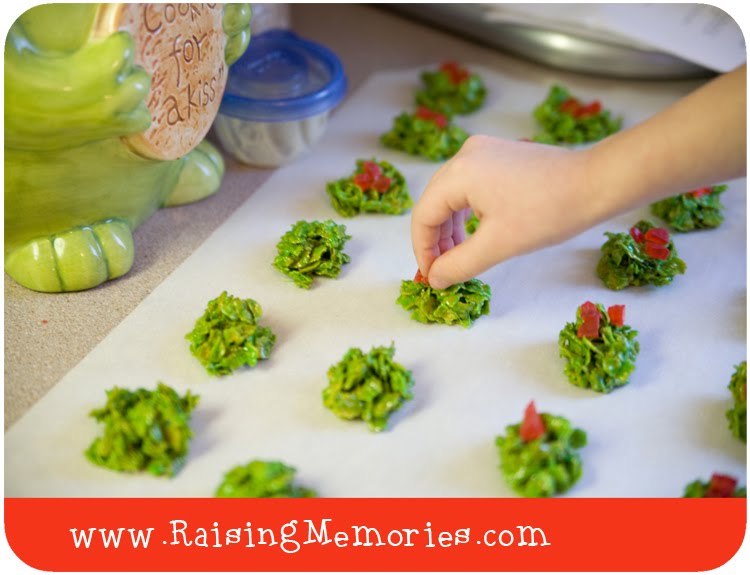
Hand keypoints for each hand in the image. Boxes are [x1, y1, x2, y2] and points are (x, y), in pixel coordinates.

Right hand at [411, 135, 595, 288]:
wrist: (596, 183)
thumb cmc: (549, 212)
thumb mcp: (498, 245)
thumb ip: (459, 265)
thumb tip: (434, 279)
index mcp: (459, 173)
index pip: (423, 216)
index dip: (422, 250)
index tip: (432, 277)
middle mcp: (465, 155)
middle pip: (434, 203)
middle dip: (435, 240)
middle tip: (444, 271)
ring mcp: (482, 151)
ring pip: (450, 196)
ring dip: (450, 229)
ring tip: (460, 257)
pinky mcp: (499, 155)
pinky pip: (469, 187)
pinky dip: (466, 213)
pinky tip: (475, 233)